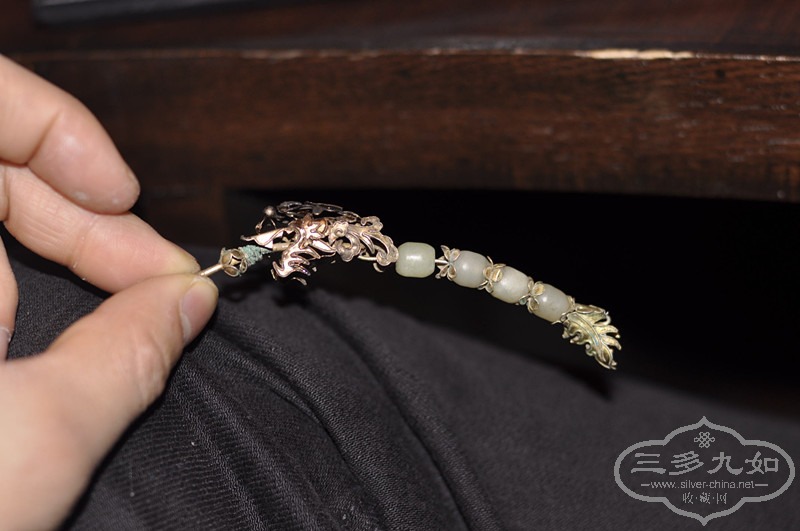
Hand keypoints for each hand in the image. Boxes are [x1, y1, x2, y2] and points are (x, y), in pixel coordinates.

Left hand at [0, 55, 217, 527]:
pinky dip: (12, 287)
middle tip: (151, 274)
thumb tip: (185, 302)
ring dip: (51, 258)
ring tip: (109, 313)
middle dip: (78, 217)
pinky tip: (41, 335)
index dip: (55, 132)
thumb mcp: (34, 441)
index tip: (122, 196)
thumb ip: (127, 354)